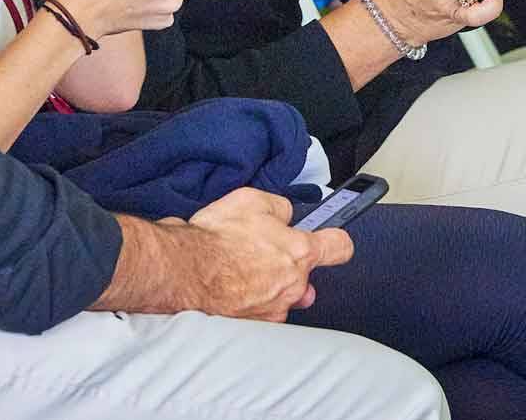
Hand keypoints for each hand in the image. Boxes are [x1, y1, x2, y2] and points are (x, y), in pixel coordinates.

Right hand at [177, 187, 351, 320]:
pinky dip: (250, 300)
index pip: (339, 248)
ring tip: (242, 270)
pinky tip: (232, 287)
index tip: (331, 239)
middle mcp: (292, 286)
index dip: (336, 240)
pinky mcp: (253, 326)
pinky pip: (260, 310)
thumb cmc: (217, 239)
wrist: (186, 271)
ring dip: (269, 285)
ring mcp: (274, 310)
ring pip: (282, 296)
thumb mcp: (252, 200)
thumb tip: (285, 215)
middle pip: (306, 276)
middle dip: (289, 265)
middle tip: (263, 252)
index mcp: (299, 252)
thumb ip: (280, 207)